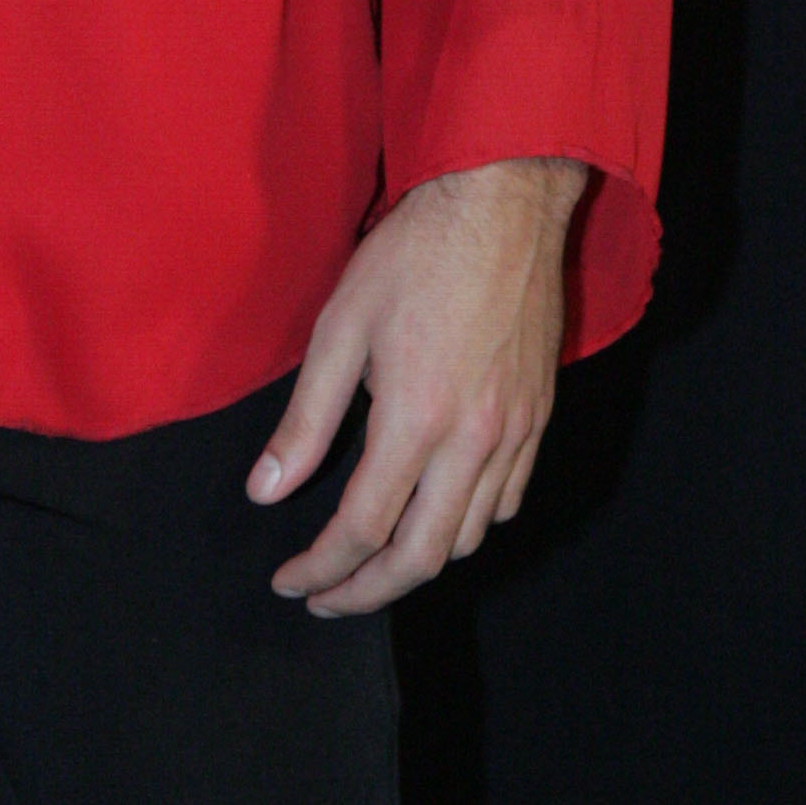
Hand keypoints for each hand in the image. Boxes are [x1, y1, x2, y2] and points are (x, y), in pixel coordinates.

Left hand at [249, 156, 586, 615]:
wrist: (502, 205)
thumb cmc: (412, 254)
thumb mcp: (339, 326)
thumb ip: (305, 419)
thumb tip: (266, 490)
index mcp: (417, 418)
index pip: (363, 528)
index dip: (321, 567)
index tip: (289, 581)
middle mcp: (475, 440)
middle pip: (422, 557)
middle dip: (367, 592)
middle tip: (325, 599)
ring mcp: (516, 433)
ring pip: (468, 537)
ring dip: (416, 562)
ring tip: (370, 560)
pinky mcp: (539, 419)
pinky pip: (507, 502)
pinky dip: (466, 527)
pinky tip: (434, 515)